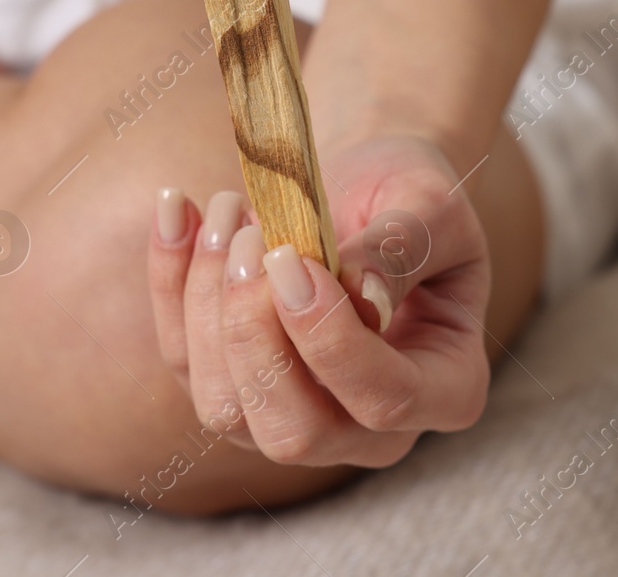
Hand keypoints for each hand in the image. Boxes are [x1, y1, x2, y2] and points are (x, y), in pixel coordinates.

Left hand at [147, 136, 491, 466]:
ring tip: (228, 210)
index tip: (290, 257)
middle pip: (294, 433)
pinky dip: (170, 280)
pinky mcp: (233, 386)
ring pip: (224, 406)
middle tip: (251, 241)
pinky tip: (179, 209)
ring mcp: (294, 415)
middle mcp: (370, 428)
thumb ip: (401, 249)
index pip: (386, 402)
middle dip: (254, 336)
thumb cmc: (409, 196)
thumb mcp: (428, 206)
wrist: (363, 185)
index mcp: (446, 389)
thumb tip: (358, 294)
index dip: (329, 339)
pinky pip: (182, 357)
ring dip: (208, 303)